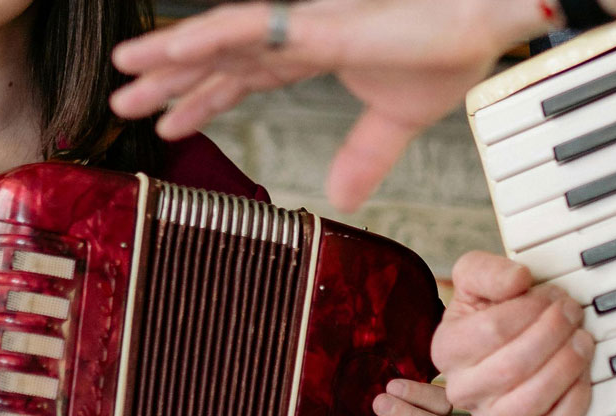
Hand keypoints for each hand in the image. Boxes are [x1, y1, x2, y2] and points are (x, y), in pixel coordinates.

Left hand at [109, 0, 551, 211]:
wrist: (491, 18)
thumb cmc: (453, 47)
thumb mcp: (398, 118)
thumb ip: (364, 156)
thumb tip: (342, 198)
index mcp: (315, 49)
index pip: (243, 76)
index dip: (203, 97)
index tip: (167, 122)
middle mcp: (300, 31)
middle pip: (218, 57)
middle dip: (170, 81)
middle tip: (124, 103)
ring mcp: (304, 22)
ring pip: (219, 39)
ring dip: (168, 57)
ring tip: (124, 73)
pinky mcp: (316, 23)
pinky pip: (248, 28)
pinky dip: (204, 39)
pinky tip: (167, 51)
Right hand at [432, 252, 593, 415]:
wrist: (492, 345)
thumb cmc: (485, 314)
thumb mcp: (474, 280)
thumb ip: (487, 271)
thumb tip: (516, 281)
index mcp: (445, 350)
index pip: (491, 331)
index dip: (531, 309)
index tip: (551, 295)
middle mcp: (460, 390)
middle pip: (513, 366)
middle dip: (554, 333)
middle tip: (572, 313)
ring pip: (531, 400)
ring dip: (566, 365)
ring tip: (580, 340)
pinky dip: (573, 403)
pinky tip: (579, 376)